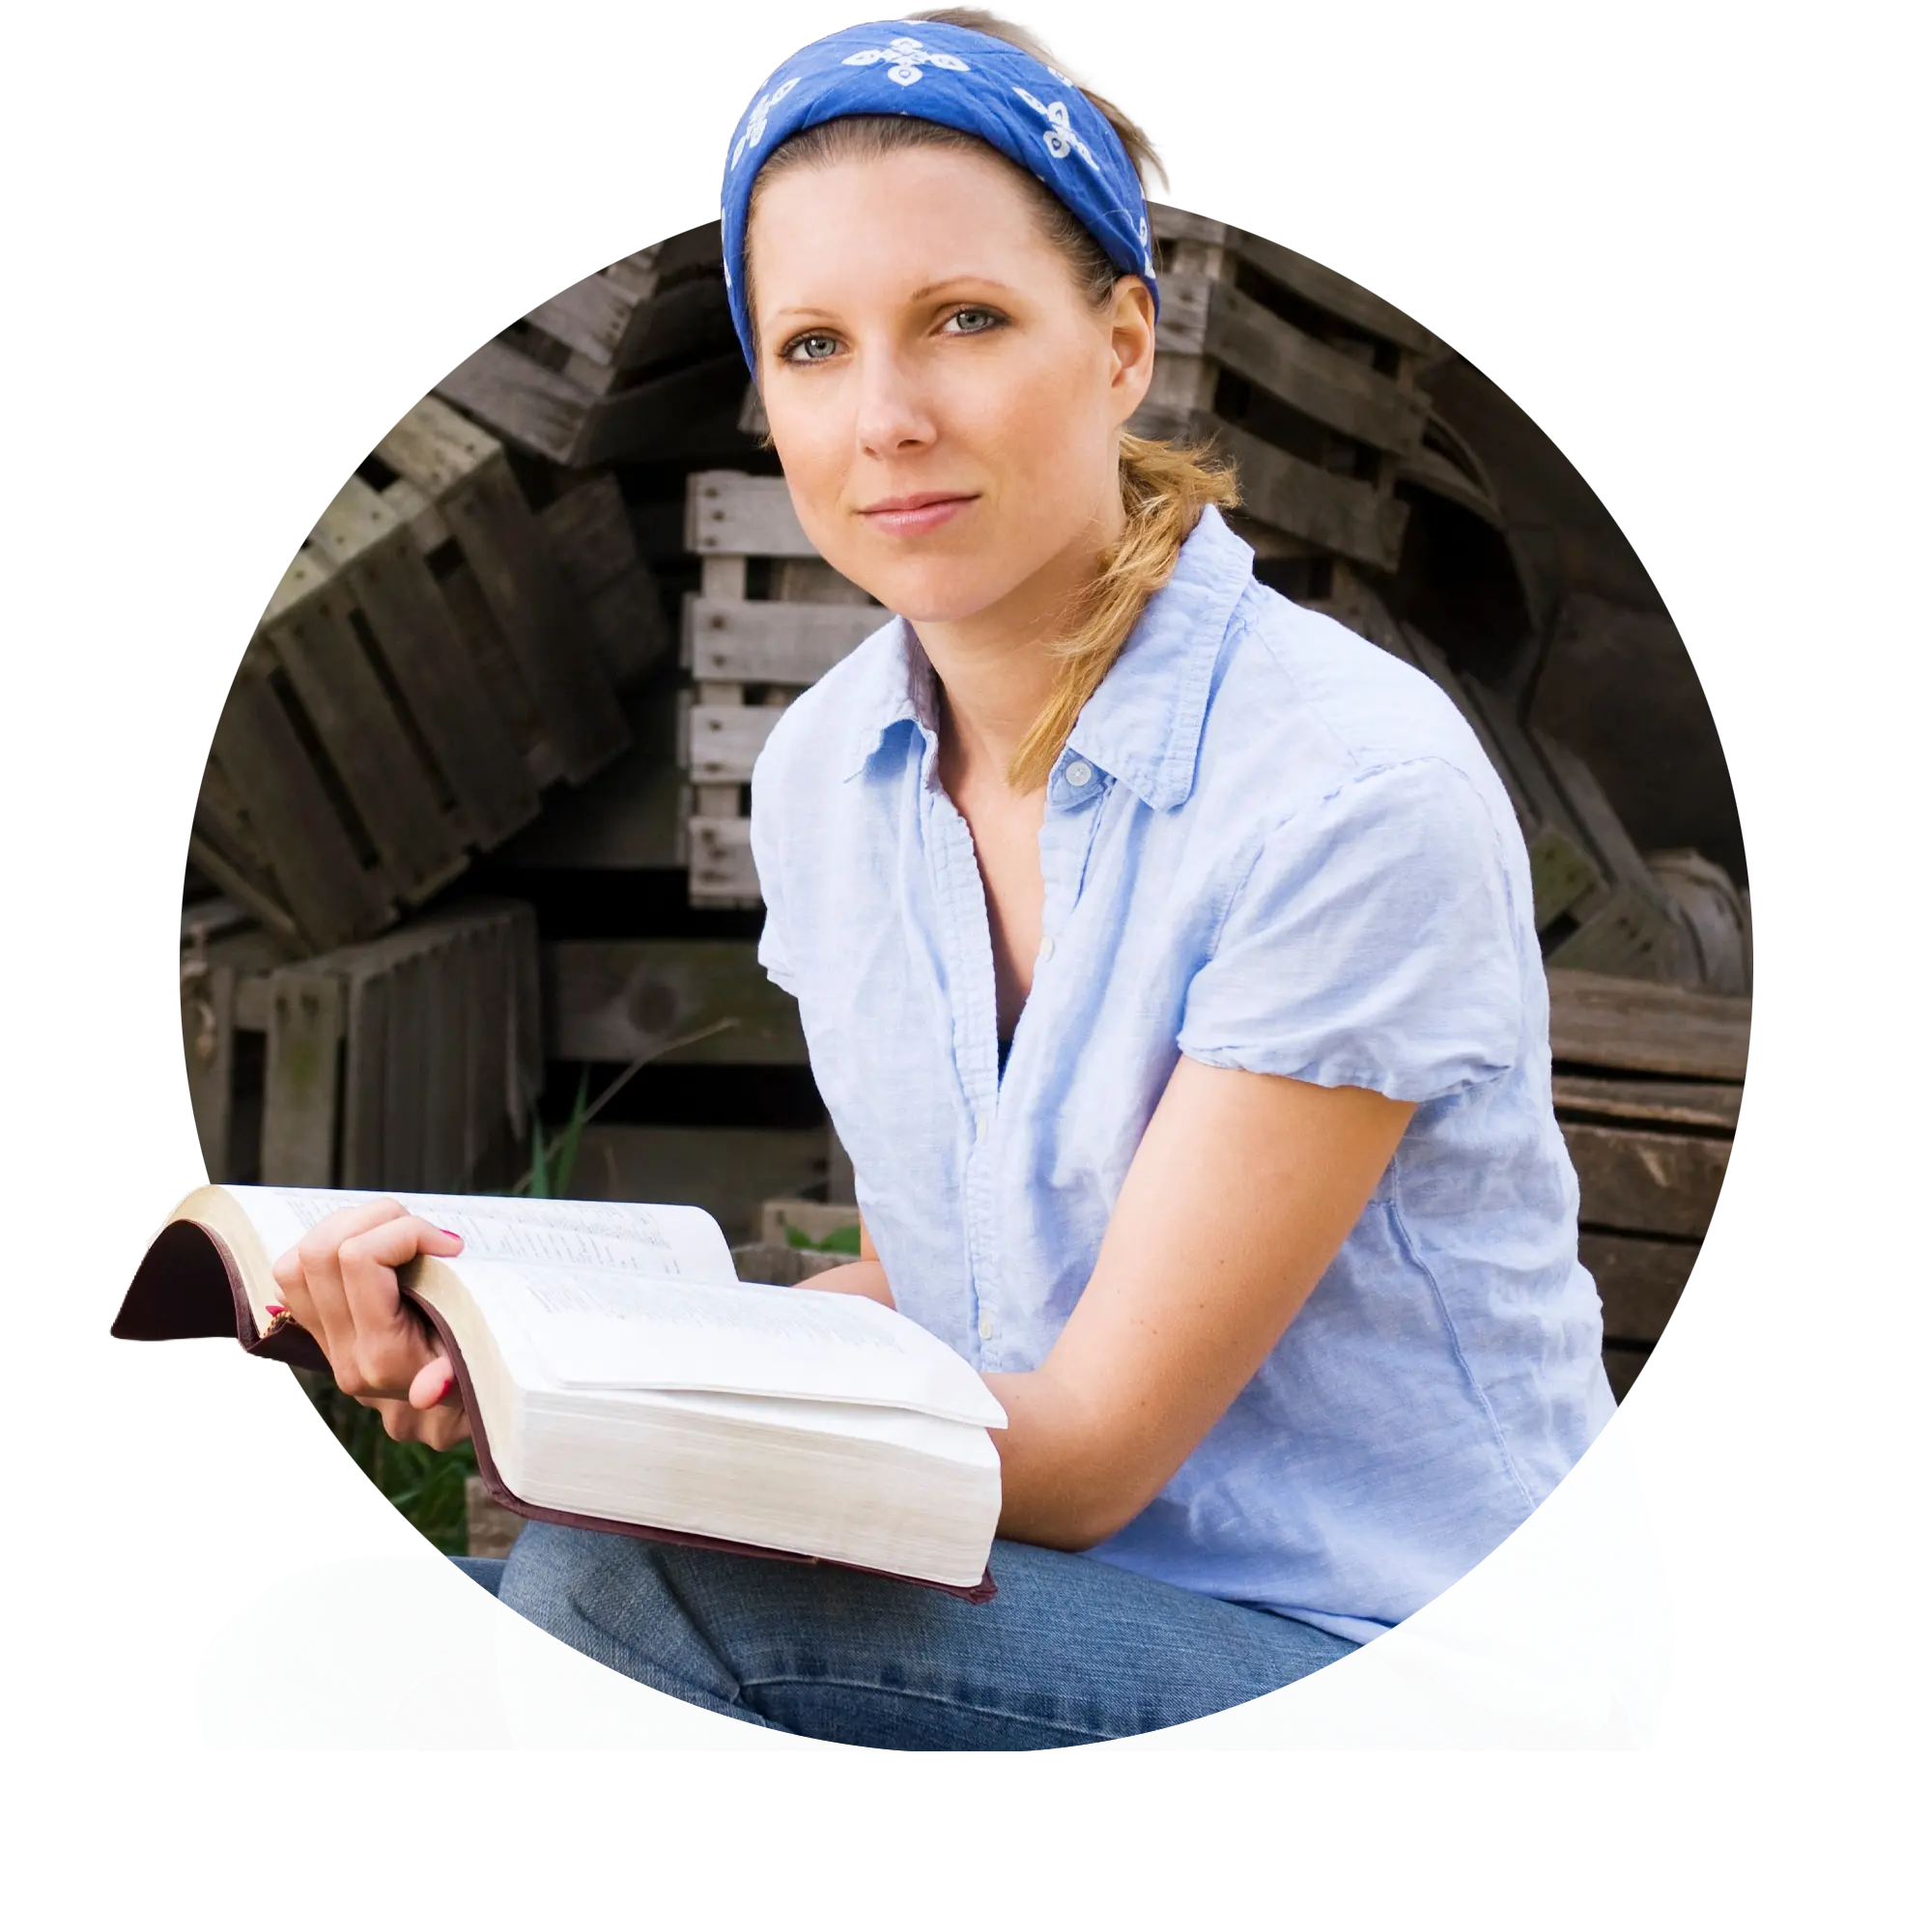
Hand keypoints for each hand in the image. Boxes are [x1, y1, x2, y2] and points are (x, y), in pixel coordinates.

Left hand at [269, 1198, 471, 1450]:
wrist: (450, 1418)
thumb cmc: (477, 1381)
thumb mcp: (479, 1374)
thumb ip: (451, 1379)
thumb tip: (427, 1392)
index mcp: (383, 1356)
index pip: (360, 1259)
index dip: (407, 1231)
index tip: (449, 1245)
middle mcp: (344, 1352)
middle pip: (320, 1252)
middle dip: (374, 1219)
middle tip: (420, 1230)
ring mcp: (325, 1344)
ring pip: (295, 1262)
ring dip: (346, 1229)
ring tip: (395, 1233)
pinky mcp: (318, 1334)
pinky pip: (294, 1278)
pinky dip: (329, 1249)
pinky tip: (371, 1249)